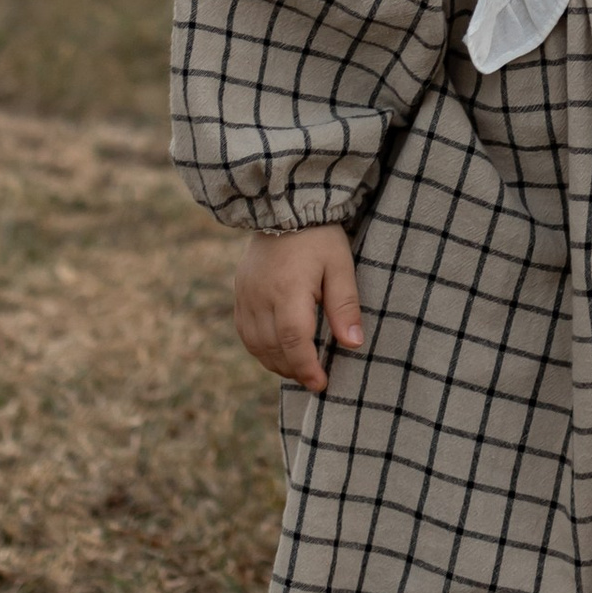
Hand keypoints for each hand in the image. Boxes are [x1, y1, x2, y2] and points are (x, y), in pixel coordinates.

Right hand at [234, 223, 363, 390]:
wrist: (285, 208)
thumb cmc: (319, 238)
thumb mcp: (341, 266)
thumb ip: (345, 306)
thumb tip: (352, 344)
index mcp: (288, 289)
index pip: (294, 340)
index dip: (306, 367)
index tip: (321, 384)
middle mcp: (261, 296)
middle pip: (273, 348)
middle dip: (294, 370)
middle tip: (314, 379)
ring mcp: (246, 295)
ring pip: (255, 345)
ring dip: (276, 363)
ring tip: (298, 369)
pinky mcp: (239, 293)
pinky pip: (244, 333)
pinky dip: (260, 350)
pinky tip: (277, 353)